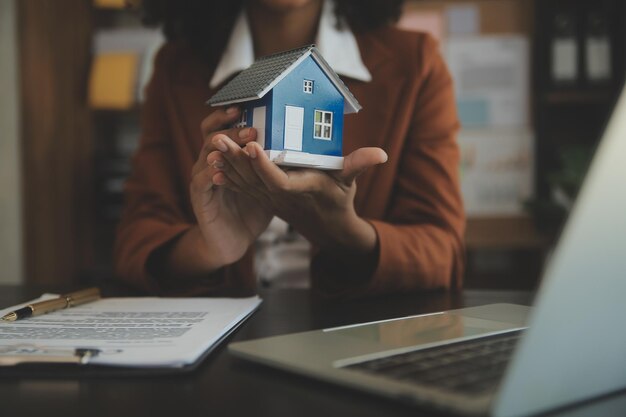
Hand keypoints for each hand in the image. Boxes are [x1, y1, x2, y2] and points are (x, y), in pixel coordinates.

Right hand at [189, 108, 272, 268]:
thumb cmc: (253, 211)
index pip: (226, 126)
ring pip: (207, 153)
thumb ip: (284, 165)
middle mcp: (212, 162)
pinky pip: (202, 181)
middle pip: (212, 133)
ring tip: (237, 138)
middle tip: (250, 121)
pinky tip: (220, 168)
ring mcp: (203, 178)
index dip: (234, 114)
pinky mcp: (200, 198)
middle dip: (229, 125)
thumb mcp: (271, 183)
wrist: (232, 242)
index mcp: (229, 157)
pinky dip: (212, 173)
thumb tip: (313, 148)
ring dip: (223, 146)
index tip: (251, 102)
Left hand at [210, 134, 387, 255]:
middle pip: (253, 179)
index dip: (264, 165)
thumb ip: (359, 165)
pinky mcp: (263, 197)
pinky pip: (242, 186)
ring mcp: (269, 198)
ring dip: (227, 164)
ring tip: (212, 145)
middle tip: (219, 139)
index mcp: (301, 189)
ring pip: (243, 181)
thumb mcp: (348, 181)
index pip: (279, 180)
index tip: (253, 145)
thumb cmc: (338, 199)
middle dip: (235, 159)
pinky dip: (228, 175)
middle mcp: (281, 195)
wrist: (325, 227)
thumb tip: (380, 154)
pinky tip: (213, 163)